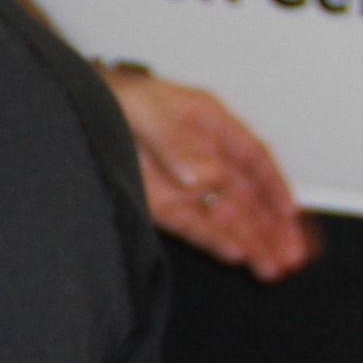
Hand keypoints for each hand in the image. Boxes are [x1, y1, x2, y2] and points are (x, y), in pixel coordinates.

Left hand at [107, 67, 313, 278]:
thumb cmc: (111, 96)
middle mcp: (202, 158)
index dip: (276, 187)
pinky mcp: (159, 203)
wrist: (71, 107)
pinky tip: (237, 256)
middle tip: (291, 255)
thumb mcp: (147, 109)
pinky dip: (215, 240)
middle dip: (272, 226)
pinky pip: (193, 225)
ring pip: (226, 216)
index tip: (292, 214)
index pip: (253, 160)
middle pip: (247, 196)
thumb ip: (176, 142)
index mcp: (209, 125)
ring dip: (252, 241)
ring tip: (273, 266)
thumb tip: (205, 176)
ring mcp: (182, 184)